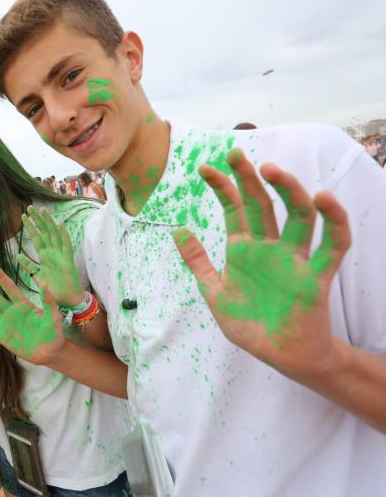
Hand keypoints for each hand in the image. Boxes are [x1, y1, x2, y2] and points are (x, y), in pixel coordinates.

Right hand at [0, 264, 64, 364]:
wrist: (50, 353)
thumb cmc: (54, 333)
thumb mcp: (54, 316)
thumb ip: (48, 301)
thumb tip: (45, 283)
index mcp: (23, 304)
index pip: (10, 287)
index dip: (1, 277)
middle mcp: (11, 311)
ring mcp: (5, 323)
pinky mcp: (2, 336)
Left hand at [19, 206, 84, 306]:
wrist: (68, 301)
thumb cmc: (54, 289)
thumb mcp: (37, 276)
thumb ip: (29, 265)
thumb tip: (18, 255)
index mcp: (44, 257)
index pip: (36, 238)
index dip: (31, 227)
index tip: (23, 216)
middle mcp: (52, 253)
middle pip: (44, 233)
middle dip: (38, 220)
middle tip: (30, 207)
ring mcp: (61, 256)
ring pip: (54, 235)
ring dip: (49, 223)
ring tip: (43, 210)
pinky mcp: (68, 262)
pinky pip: (66, 246)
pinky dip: (64, 235)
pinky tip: (60, 225)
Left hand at [174, 148, 349, 378]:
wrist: (280, 357)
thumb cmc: (250, 324)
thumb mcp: (215, 292)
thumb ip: (198, 261)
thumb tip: (177, 230)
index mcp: (244, 249)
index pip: (234, 209)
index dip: (221, 187)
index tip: (204, 167)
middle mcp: (269, 247)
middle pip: (262, 205)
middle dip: (249, 178)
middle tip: (235, 153)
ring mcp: (294, 259)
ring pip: (297, 216)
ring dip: (288, 191)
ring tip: (272, 170)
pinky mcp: (315, 277)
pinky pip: (332, 246)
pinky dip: (333, 222)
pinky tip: (324, 200)